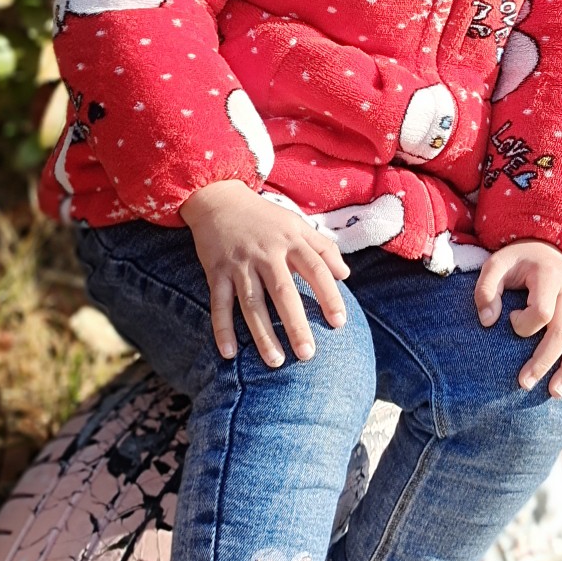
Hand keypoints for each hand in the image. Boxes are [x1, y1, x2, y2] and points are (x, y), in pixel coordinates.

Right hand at [180, 179, 349, 367]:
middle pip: (283, 292)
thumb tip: (345, 275)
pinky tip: (228, 353)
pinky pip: (219, 304)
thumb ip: (323, 247)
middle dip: (295, 324)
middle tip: (307, 354)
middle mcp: (265, 253)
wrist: (218, 199)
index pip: (315, 269)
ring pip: (251, 303)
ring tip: (275, 361)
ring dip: (262, 334)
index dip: (329, 296)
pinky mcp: (215, 271)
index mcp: (290, 240)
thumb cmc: (264, 217)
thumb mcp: (296, 223)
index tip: (340, 323)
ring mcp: (239, 264)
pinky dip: (222, 328)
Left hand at [475, 241, 561, 397]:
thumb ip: (486, 290)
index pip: (542, 312)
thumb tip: (488, 322)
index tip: (509, 321)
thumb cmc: (516, 262)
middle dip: (544, 362)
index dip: (524, 324)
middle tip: (524, 384)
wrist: (547, 248)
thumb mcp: (496, 265)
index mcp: (549, 277)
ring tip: (554, 394)